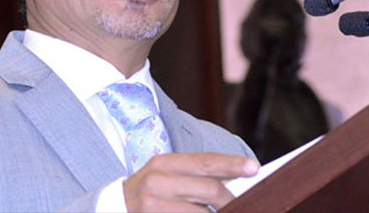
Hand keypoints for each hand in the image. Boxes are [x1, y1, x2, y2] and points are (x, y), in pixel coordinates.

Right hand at [123, 153, 258, 211]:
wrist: (114, 210)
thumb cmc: (150, 192)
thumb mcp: (166, 176)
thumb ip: (195, 176)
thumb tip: (233, 181)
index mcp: (163, 163)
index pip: (205, 162)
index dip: (231, 164)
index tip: (254, 168)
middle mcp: (157, 182)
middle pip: (208, 190)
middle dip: (231, 200)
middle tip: (246, 205)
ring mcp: (153, 206)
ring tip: (233, 212)